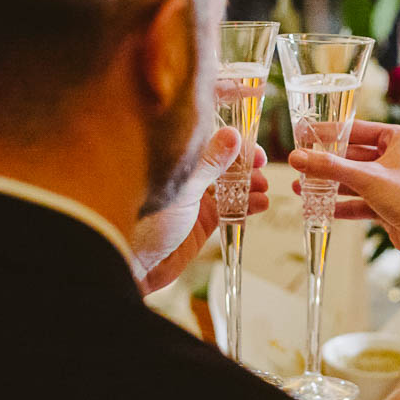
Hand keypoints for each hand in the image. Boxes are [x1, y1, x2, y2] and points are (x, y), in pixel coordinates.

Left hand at [133, 127, 268, 293]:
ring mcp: (196, 199)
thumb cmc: (146, 221)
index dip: (231, 140)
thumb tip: (232, 135)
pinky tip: (260, 203)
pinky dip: (247, 205)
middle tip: (261, 165)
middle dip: (244, 163)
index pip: (207, 141)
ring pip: (229, 185)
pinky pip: (231, 208)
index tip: (251, 143)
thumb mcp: (181, 187)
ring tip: (262, 187)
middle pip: (222, 162)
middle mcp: (185, 178)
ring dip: (249, 184)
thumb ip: (209, 162)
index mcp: (174, 161)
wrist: (136, 264)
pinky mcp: (204, 222)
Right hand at [287, 120, 399, 268]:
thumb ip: (329, 167)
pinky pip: (361, 201)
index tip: (304, 134)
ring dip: (330, 186)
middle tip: (300, 165)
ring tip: (302, 188)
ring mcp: (394, 182)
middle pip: (353, 156)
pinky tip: (320, 209)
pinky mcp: (391, 205)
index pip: (356, 129)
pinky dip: (342, 205)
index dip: (328, 133)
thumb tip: (296, 157)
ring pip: (355, 180)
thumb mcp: (365, 178)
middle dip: (326, 164)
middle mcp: (398, 157)